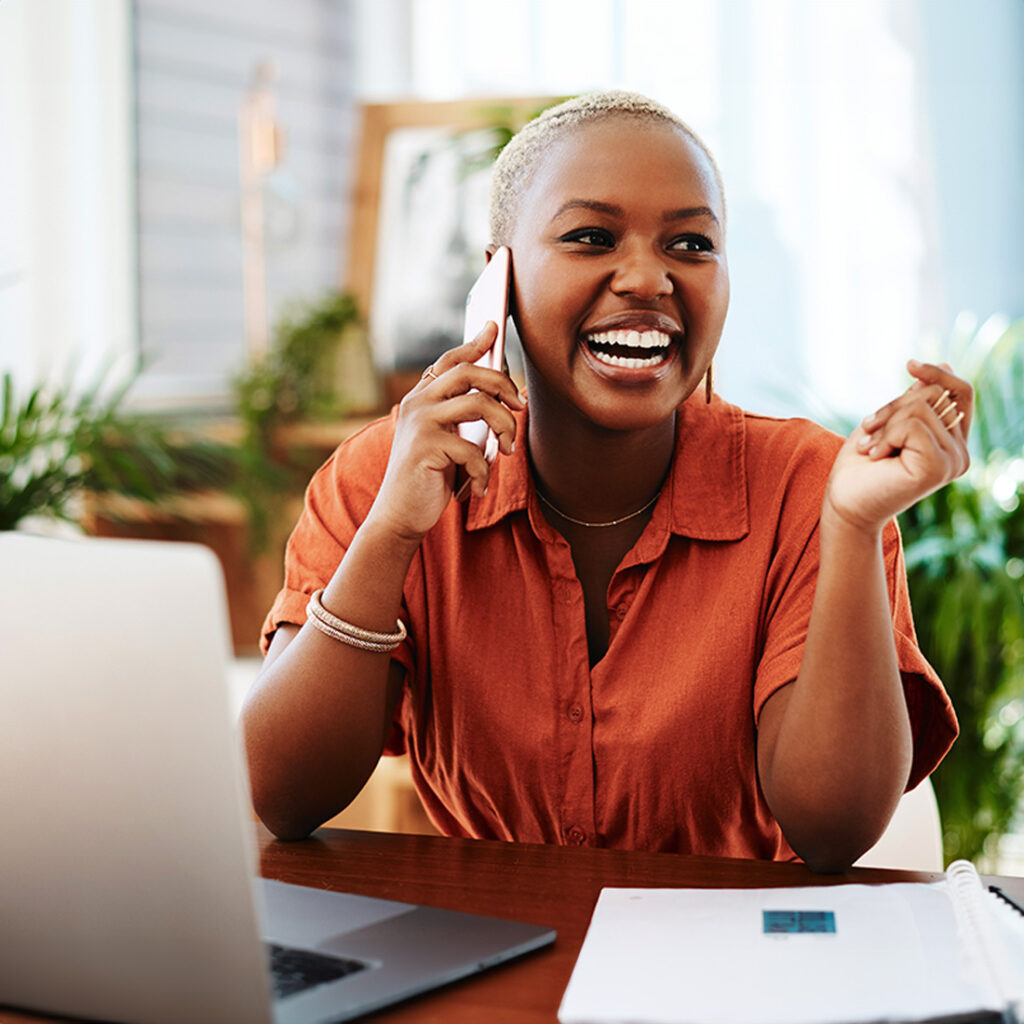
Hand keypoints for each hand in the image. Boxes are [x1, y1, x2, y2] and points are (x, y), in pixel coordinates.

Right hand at [366, 324, 525, 540]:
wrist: (400, 514)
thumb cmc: (430, 478)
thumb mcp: (447, 440)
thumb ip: (462, 417)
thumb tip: (501, 397)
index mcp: (421, 398)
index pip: (450, 361)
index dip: (474, 343)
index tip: (493, 327)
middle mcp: (417, 403)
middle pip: (470, 372)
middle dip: (504, 385)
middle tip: (521, 406)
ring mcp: (419, 422)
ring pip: (479, 404)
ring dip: (505, 428)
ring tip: (508, 451)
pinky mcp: (426, 446)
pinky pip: (474, 449)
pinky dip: (485, 472)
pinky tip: (480, 488)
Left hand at [824, 360, 971, 534]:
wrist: (845, 502)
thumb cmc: (863, 465)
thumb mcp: (890, 422)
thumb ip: (917, 400)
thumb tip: (945, 365)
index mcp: (952, 440)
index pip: (961, 392)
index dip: (937, 374)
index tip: (909, 365)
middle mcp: (960, 452)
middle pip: (935, 394)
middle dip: (893, 405)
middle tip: (868, 428)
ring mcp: (954, 461)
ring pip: (920, 408)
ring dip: (884, 423)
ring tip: (870, 447)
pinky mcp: (939, 467)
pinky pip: (913, 426)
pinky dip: (886, 435)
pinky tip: (876, 455)